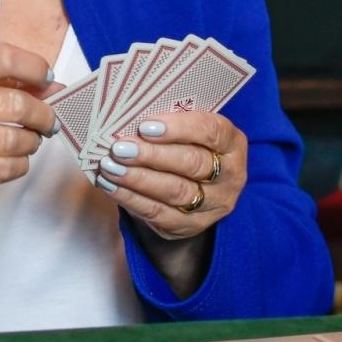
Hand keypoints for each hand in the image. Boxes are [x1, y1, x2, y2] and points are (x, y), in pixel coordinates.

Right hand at [0, 42, 57, 263]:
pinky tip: (12, 158)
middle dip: (43, 115)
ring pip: (15, 140)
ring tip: (26, 140)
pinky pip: (7, 168)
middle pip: (17, 104)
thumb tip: (54, 88)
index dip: (33, 67)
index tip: (47, 78)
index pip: (0, 58)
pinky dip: (19, 164)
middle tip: (47, 120)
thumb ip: (1, 81)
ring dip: (31, 142)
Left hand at [96, 110, 247, 294]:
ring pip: (175, 191)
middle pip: (193, 164)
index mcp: (232, 143)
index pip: (212, 132)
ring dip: (137, 178)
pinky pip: (159, 213)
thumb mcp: (184, 127)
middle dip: (152, 155)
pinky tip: (110, 186)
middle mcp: (230, 176)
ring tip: (110, 166)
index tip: (145, 126)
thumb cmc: (183, 144)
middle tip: (120, 148)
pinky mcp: (191, 226)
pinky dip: (131, 199)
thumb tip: (128, 115)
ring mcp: (213, 205)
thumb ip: (166, 119)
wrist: (191, 184)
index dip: (179, 128)